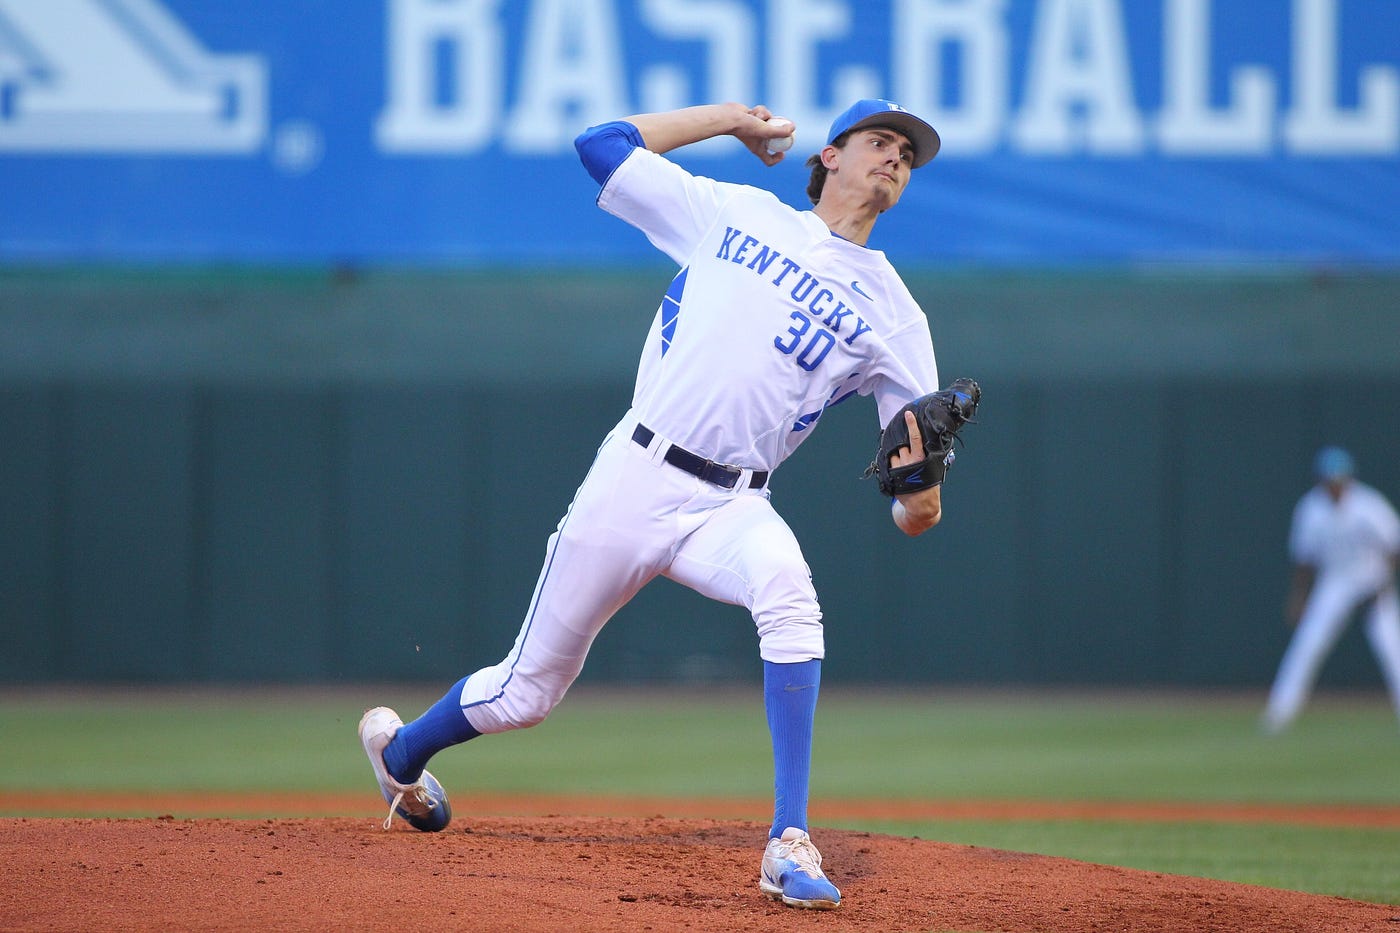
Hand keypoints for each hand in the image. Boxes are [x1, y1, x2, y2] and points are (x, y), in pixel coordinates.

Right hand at [734, 105, 792, 166]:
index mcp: (758, 148)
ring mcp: (755, 129)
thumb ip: (781, 131)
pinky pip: (764, 113)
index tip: (784, 152)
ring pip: (770, 121)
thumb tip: (793, 128)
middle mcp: (757, 140)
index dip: (778, 158)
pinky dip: (760, 111)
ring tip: (757, 116)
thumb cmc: (744, 127)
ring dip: (766, 116)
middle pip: (774, 138)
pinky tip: (752, 111)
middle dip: (778, 129)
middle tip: (783, 125)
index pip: (769, 160)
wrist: (729, 116)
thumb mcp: (766, 130)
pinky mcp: (754, 118)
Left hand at [891, 411, 939, 534]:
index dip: (911, 425)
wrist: (920, 506)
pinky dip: (892, 463)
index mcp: (921, 458)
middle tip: (905, 445)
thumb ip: (931, 457)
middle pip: (902, 444)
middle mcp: (908, 461)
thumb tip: (933, 445)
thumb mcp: (934, 470)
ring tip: (904, 463)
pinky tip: (897, 468)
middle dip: (902, 443)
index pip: (916, 438)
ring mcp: (898, 468)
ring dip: (897, 454)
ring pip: (894, 453)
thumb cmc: (929, 487)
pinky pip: (889, 463)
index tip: (907, 414)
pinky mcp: (891, 474)